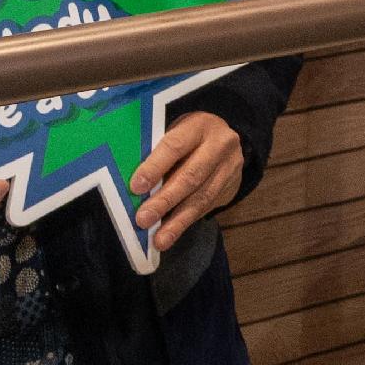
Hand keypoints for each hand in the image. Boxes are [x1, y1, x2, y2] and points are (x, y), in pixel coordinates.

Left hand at [131, 111, 248, 256]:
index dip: (155, 167)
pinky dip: (186, 222)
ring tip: (159, 239)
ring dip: (177, 221)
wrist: (226, 140)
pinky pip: (207, 207)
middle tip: (143, 219)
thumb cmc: (187, 135)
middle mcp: (220, 145)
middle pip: (191, 176)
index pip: (175, 146)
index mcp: (199, 125)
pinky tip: (171, 234)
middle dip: (165, 201)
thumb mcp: (175, 131)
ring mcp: (229, 167)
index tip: (136, 188)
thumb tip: (133, 184)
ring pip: (202, 197)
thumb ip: (157, 150)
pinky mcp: (231, 186)